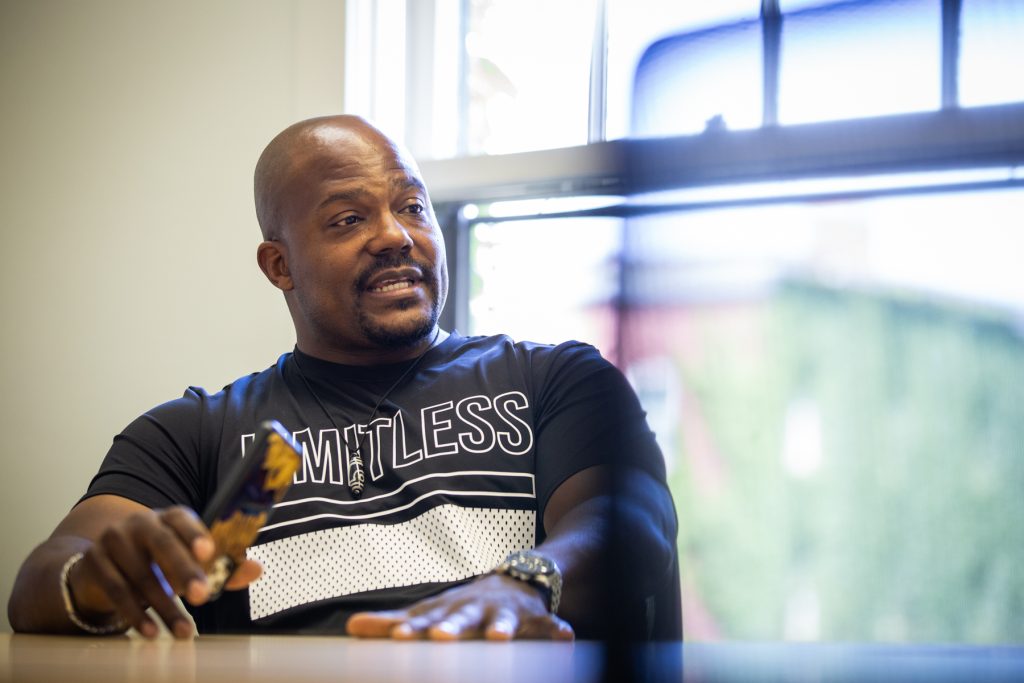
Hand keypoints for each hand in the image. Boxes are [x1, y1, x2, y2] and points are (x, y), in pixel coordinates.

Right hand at [68, 506, 261, 638]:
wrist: (102, 569)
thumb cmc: (157, 563)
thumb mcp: (187, 562)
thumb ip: (221, 567)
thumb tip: (257, 569)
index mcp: (168, 517)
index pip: (183, 519)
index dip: (195, 533)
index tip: (209, 552)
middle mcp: (140, 523)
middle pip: (162, 543)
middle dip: (184, 570)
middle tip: (202, 596)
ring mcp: (113, 540)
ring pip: (141, 575)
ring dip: (165, 607)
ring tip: (185, 631)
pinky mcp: (94, 562)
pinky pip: (117, 590)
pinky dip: (136, 614)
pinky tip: (151, 632)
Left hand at [346, 573, 573, 640]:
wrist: (513, 581)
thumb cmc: (462, 607)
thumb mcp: (429, 612)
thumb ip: (393, 623)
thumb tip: (351, 628)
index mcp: (447, 611)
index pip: (426, 621)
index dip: (412, 630)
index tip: (397, 639)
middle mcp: (475, 610)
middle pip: (462, 618)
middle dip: (452, 628)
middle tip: (441, 638)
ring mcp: (506, 613)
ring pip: (505, 621)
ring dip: (503, 628)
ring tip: (500, 639)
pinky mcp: (535, 619)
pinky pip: (549, 626)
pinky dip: (557, 631)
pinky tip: (566, 638)